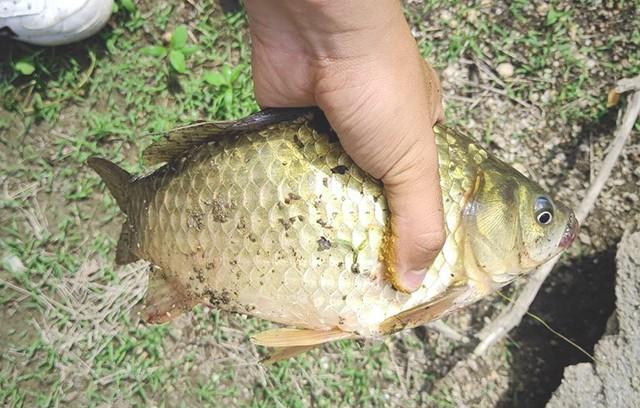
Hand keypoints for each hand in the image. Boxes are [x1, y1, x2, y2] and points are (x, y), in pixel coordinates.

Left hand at [245, 0, 444, 291]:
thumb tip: (414, 280)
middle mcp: (372, 138)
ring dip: (320, 220)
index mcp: (416, 138)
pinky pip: (290, 174)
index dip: (409, 235)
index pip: (417, 198)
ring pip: (326, 190)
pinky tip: (286, 232)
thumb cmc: (378, 87)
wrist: (317, 33)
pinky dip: (289, 198)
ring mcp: (329, 135)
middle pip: (368, 199)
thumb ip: (419, 221)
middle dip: (360, 234)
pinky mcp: (290, 132)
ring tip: (314, 268)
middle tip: (349, 282)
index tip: (395, 276)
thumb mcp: (413, 159)